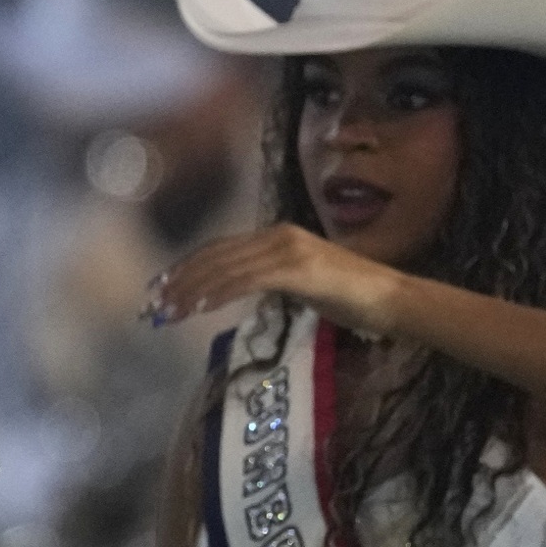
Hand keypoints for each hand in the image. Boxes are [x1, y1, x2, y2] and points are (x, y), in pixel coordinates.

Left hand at [144, 224, 403, 335]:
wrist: (392, 300)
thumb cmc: (352, 298)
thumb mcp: (301, 284)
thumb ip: (271, 280)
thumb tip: (241, 289)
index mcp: (277, 236)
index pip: (220, 249)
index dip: (188, 267)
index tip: (162, 287)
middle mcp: (278, 236)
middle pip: (215, 256)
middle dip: (180, 280)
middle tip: (153, 304)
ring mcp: (288, 250)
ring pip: (225, 268)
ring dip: (191, 291)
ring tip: (167, 311)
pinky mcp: (297, 270)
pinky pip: (246, 281)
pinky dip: (217, 294)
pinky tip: (197, 309)